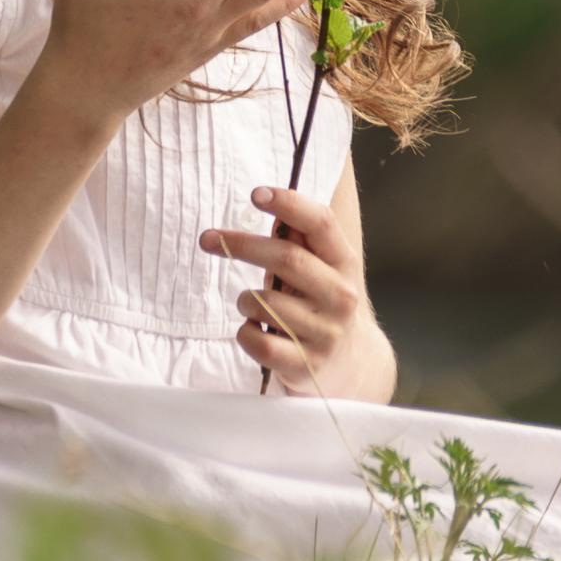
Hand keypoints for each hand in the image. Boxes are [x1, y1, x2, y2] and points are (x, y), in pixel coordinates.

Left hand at [199, 186, 392, 402]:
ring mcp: (326, 334)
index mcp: (345, 264)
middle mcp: (341, 296)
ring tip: (250, 304)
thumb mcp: (323, 270)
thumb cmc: (322, 305)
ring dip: (245, 299)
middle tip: (208, 239)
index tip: (256, 194)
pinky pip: (259, 342)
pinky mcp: (306, 366)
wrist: (351, 366)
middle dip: (242, 244)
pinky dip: (245, 333)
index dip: (289, 204)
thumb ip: (300, 241)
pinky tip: (253, 330)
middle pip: (288, 259)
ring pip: (265, 303)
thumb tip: (269, 203)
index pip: (321, 224)